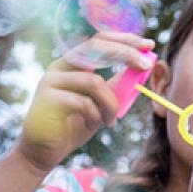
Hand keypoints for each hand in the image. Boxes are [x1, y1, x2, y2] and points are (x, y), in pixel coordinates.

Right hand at [11, 31, 153, 171]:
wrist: (43, 151)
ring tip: (111, 119)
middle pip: (94, 47)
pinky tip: (94, 124)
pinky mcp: (47, 100)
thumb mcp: (100, 102)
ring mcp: (50, 81)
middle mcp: (59, 67)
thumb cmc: (74, 125)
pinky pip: (82, 102)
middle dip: (125, 53)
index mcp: (72, 64)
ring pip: (93, 81)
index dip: (124, 39)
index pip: (99, 40)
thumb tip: (142, 68)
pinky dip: (96, 115)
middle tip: (146, 66)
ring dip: (111, 102)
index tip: (148, 45)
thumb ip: (116, 85)